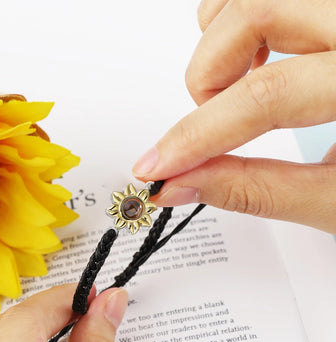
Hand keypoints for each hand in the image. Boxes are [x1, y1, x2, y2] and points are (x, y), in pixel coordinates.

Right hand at [133, 0, 335, 232]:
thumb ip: (254, 189)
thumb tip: (182, 183)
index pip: (265, 97)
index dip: (196, 136)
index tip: (158, 166)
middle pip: (255, 12)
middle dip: (207, 76)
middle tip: (208, 122)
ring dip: (219, 41)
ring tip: (232, 88)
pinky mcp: (331, 17)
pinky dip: (238, 21)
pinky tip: (255, 61)